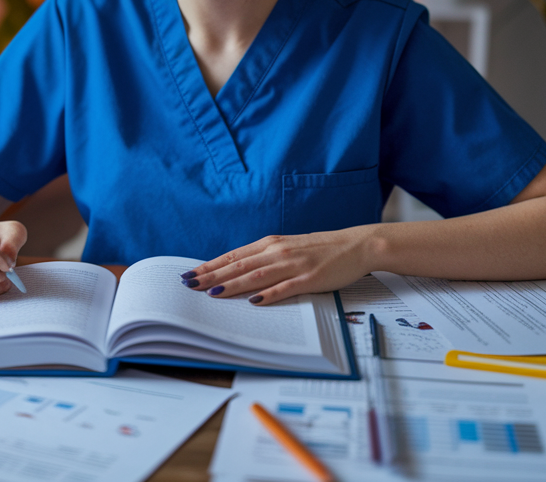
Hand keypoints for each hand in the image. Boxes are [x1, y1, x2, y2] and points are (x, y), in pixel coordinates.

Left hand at [183, 229, 368, 304]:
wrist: (355, 245)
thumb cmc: (320, 249)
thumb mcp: (288, 248)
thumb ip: (265, 258)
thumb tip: (238, 272)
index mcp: (271, 244)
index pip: (233, 256)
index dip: (210, 266)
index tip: (190, 274)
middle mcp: (278, 252)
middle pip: (239, 265)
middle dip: (212, 276)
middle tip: (190, 285)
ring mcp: (294, 265)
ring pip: (256, 276)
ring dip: (232, 285)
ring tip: (212, 293)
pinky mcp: (310, 278)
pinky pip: (285, 288)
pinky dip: (269, 294)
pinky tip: (254, 301)